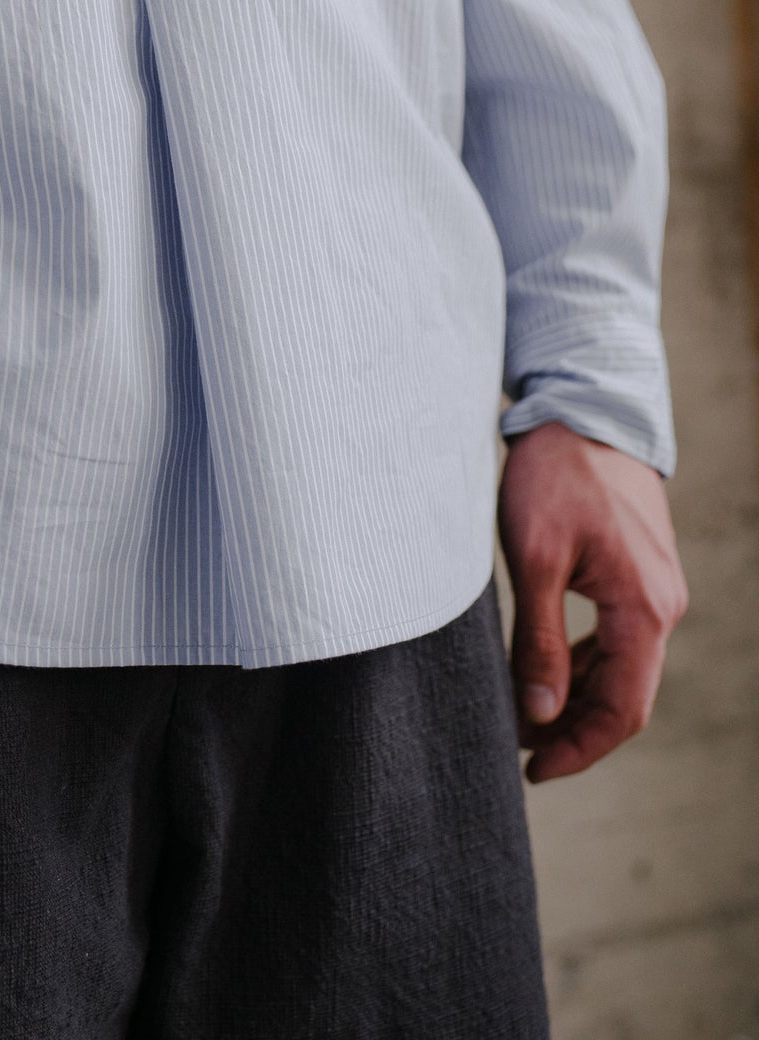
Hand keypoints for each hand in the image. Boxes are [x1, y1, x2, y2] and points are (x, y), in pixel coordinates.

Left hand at [497, 419, 687, 782]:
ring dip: (577, 698)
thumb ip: (537, 640)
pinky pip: (617, 638)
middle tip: (517, 749)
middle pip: (625, 696)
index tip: (533, 770)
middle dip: (573, 730)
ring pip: (621, 669)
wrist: (582, 411)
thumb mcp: (534, 558)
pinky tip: (546, 672)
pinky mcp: (638, 573)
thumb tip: (537, 714)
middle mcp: (662, 606)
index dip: (578, 749)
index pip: (622, 711)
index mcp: (643, 610)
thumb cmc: (555, 477)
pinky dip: (583, 663)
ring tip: (522, 716)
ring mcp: (655, 589)